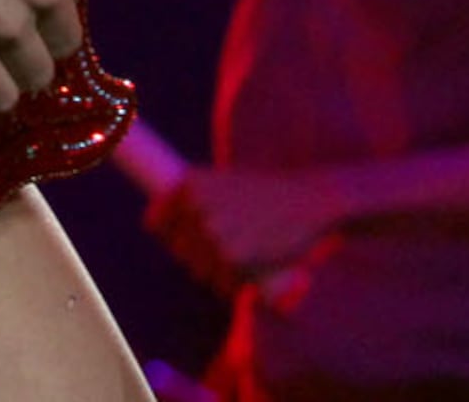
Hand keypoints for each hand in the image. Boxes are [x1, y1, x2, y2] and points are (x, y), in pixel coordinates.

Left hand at [146, 163, 348, 297]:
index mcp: (191, 182)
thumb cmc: (271, 194)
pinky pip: (221, 284)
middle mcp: (196, 205)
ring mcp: (212, 232)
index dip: (167, 233)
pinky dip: (234, 286)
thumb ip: (197, 200)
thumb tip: (157, 223)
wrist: (312, 201)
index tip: (182, 238)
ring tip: (243, 259)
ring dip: (216, 273)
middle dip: (199, 256)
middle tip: (227, 249)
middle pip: (179, 250)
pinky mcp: (231, 257)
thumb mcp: (228, 183)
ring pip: (198, 270)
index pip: (156, 221)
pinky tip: (251, 273)